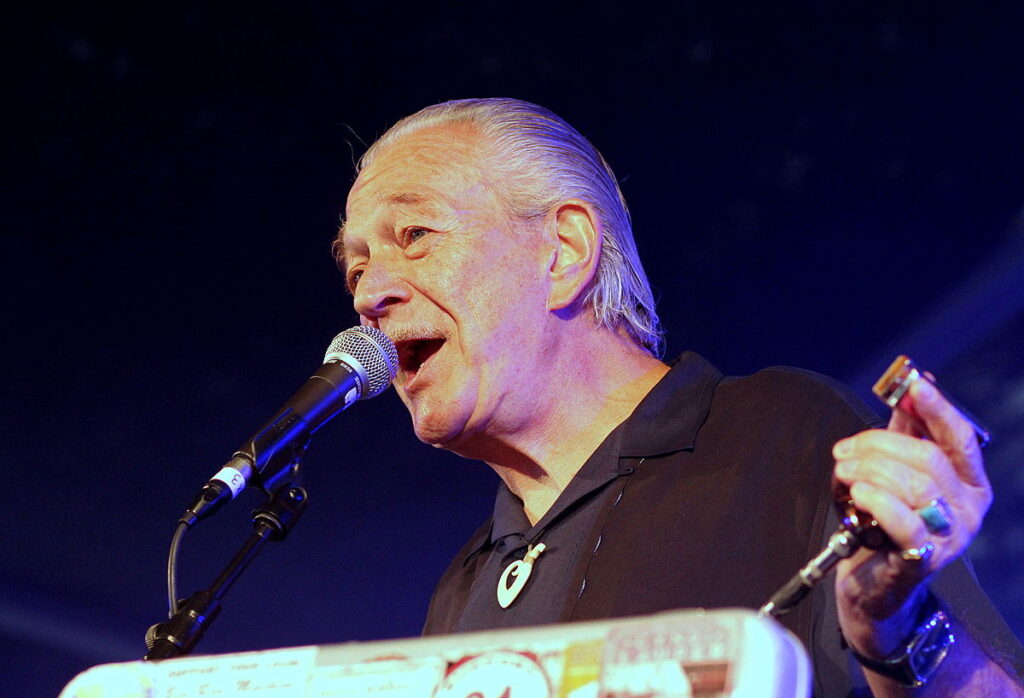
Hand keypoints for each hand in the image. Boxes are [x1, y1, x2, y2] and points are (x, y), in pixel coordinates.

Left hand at [831, 375, 991, 656]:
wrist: (874, 584)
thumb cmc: (885, 522)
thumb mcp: (898, 471)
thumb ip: (908, 431)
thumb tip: (913, 385)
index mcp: (968, 481)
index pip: (959, 437)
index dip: (936, 409)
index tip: (912, 386)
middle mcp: (967, 508)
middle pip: (928, 459)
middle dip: (878, 445)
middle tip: (844, 450)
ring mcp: (950, 537)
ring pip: (916, 486)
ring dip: (870, 471)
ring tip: (844, 473)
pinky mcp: (924, 560)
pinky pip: (906, 524)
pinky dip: (878, 501)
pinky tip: (858, 494)